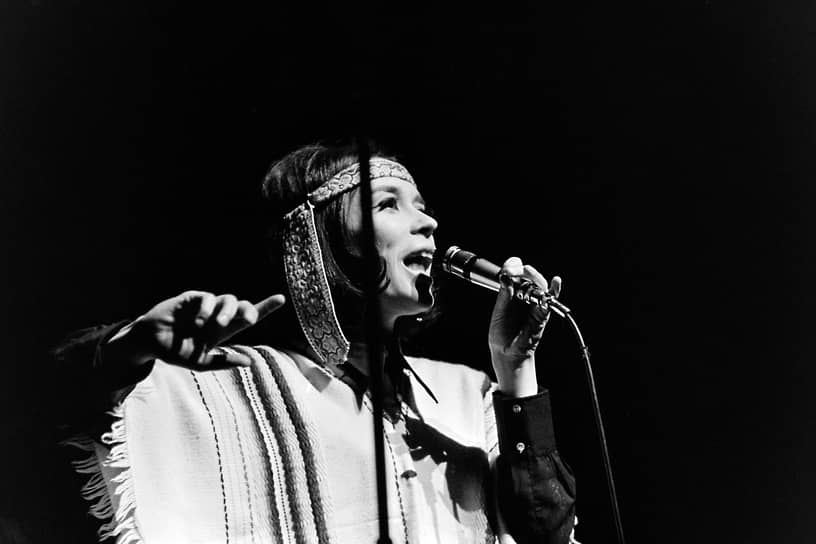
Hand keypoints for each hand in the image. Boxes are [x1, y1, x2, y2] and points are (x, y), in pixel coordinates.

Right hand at [106, 291, 285, 371]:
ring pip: (228, 299)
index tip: (281, 298)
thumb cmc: (175, 352)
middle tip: (248, 320)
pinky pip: (207, 297)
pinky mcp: (192, 298)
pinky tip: (200, 322)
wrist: (149, 343)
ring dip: (227, 311)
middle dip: (250, 310)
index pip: (248, 315)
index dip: (265, 306)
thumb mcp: (200, 362)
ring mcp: (206, 306)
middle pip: (243, 306)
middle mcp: (218, 316)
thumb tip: (249, 362)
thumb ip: (223, 362)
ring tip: (217, 325)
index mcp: (224, 330)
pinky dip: (207, 309)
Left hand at [488, 257, 561, 396]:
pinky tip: (556, 282)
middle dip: (522, 270)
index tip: (508, 268)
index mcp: (511, 291)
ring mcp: (534, 302)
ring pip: (539, 284)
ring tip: (527, 276)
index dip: (512, 266)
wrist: (507, 352)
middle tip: (513, 272)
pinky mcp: (542, 312)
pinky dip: (555, 290)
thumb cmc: (501, 333)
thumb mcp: (498, 312)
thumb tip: (506, 277)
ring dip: (534, 278)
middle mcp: (524, 294)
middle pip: (528, 274)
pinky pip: (551, 300)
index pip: (514, 272)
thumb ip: (504, 296)